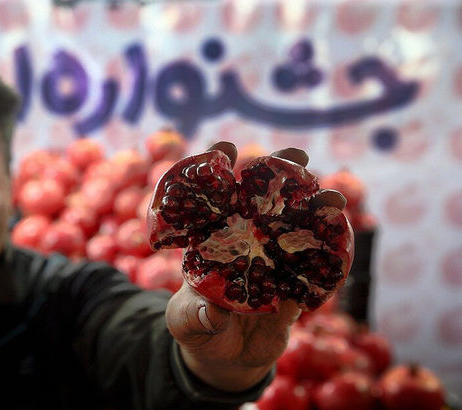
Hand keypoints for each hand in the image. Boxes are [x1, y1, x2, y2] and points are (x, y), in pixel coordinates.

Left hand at [165, 142, 345, 391]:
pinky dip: (330, 256)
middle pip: (263, 202)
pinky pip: (315, 270)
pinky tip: (345, 239)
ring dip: (314, 210)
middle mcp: (245, 243)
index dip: (219, 171)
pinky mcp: (295, 288)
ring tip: (333, 197)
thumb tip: (212, 312)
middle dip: (280, 175)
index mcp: (212, 241)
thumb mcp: (186, 322)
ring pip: (295, 228)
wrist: (225, 359)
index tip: (226, 148)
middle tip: (298, 155)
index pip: (214, 199)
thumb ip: (195, 316)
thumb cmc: (196, 329)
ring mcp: (272, 262)